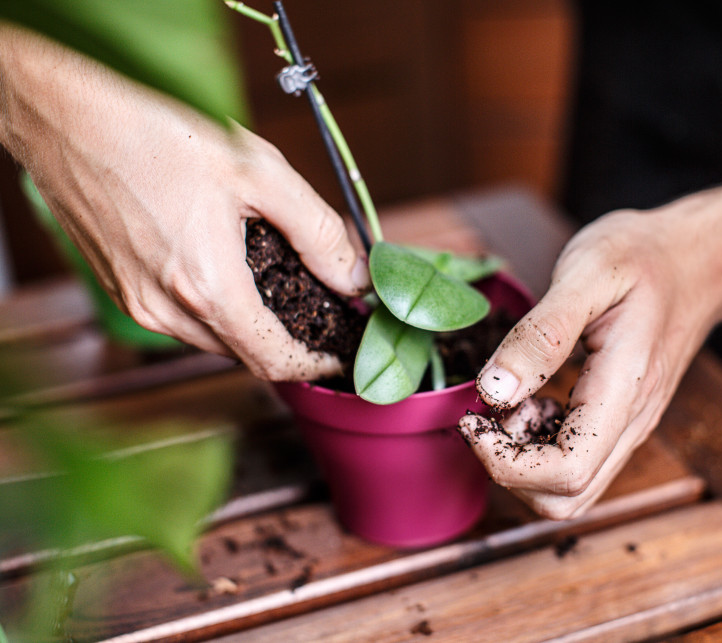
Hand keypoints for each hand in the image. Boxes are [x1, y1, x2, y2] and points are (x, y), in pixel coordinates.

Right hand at [0, 26, 368, 380]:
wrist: (62, 110)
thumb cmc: (154, 129)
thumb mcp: (258, 171)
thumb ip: (318, 231)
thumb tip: (354, 276)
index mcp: (205, 287)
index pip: (274, 361)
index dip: (317, 363)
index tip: (344, 351)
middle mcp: (164, 310)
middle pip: (245, 353)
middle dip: (290, 339)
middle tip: (324, 307)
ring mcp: (136, 302)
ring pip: (212, 337)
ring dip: (252, 323)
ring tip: (283, 282)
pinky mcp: (119, 287)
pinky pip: (180, 317)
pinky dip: (216, 306)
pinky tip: (230, 265)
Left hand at [459, 206, 721, 518]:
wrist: (697, 259)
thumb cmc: (644, 256)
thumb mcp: (587, 273)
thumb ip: (540, 335)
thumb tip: (493, 392)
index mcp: (624, 390)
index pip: (565, 471)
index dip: (505, 462)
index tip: (474, 418)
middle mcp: (631, 423)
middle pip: (564, 497)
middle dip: (509, 468)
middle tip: (487, 413)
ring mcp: (628, 427)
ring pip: (570, 489)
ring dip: (523, 460)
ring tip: (512, 401)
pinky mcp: (618, 422)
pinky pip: (576, 462)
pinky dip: (539, 446)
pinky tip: (532, 399)